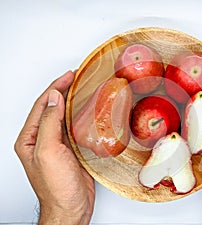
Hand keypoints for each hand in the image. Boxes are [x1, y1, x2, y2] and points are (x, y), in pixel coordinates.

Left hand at [15, 71, 94, 224]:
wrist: (71, 207)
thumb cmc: (56, 186)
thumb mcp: (48, 151)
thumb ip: (49, 123)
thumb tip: (54, 98)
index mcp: (30, 138)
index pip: (43, 105)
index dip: (55, 88)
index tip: (69, 76)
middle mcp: (41, 139)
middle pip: (52, 107)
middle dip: (63, 90)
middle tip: (76, 77)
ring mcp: (56, 144)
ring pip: (63, 116)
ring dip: (72, 101)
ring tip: (82, 89)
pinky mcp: (70, 149)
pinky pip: (74, 127)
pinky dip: (80, 116)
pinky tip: (88, 111)